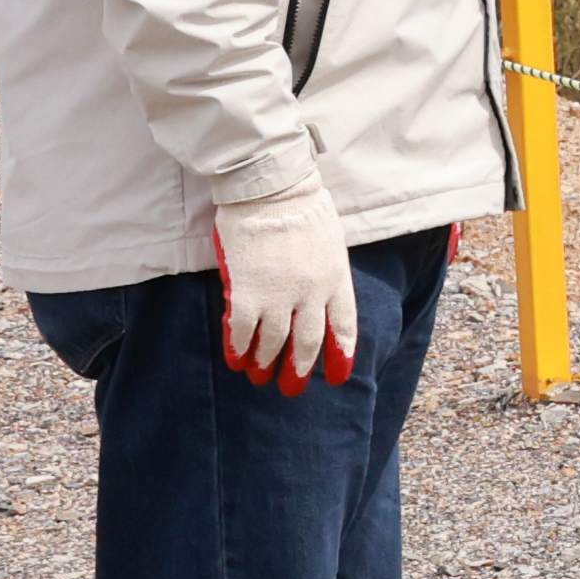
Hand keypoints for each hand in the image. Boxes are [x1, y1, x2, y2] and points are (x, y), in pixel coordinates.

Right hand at [210, 182, 358, 388]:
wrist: (271, 189)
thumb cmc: (301, 206)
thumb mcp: (330, 242)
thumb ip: (325, 272)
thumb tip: (317, 297)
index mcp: (337, 278)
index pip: (343, 325)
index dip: (340, 353)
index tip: (338, 377)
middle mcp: (313, 293)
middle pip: (308, 342)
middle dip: (299, 369)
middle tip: (292, 389)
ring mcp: (280, 295)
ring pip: (274, 341)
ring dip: (265, 362)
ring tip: (259, 376)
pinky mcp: (247, 291)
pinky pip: (242, 330)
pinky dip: (239, 347)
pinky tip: (236, 359)